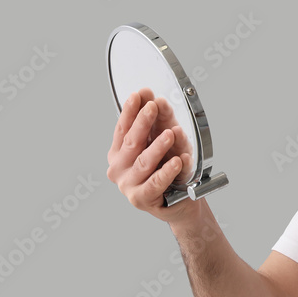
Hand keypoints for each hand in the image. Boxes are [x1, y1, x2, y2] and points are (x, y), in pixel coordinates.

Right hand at [106, 88, 197, 223]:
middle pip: (131, 142)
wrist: (178, 201)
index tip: (138, 94)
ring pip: (144, 162)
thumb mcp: (162, 141)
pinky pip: (157, 182)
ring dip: (158, 146)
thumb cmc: (167, 169)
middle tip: (153, 106)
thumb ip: (156, 120)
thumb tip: (150, 96)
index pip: (123, 129)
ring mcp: (128, 184)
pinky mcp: (141, 198)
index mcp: (118, 153)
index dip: (130, 111)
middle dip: (143, 122)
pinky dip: (169, 171)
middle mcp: (118, 168)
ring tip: (170, 133)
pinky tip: (179, 160)